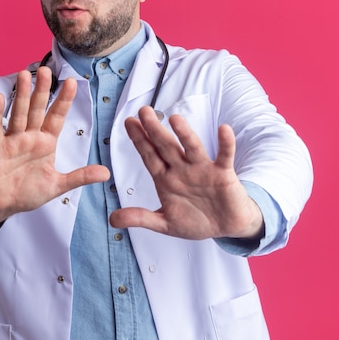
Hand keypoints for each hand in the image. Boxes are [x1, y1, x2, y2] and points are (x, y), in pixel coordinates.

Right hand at [0, 67, 109, 242]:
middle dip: (43, 90)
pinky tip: (0, 98)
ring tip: (24, 75)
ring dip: (21, 95)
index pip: (57, 117)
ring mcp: (12, 141)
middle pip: (37, 109)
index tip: (73, 82)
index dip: (64, 100)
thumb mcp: (58, 185)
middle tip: (46, 70)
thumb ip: (80, 177)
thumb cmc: (28, 192)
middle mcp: (30, 137)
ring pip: (18, 113)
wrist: (3, 205)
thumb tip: (106, 173)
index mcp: (45, 143)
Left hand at [110, 106, 263, 240]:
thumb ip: (140, 218)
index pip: (150, 155)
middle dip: (155, 130)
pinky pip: (225, 156)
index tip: (129, 122)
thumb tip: (113, 220)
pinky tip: (223, 129)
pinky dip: (226, 143)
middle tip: (144, 112)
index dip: (139, 140)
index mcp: (166, 178)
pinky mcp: (224, 174)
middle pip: (166, 146)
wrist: (225, 227)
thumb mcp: (164, 223)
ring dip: (184, 134)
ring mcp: (203, 169)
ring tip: (175, 119)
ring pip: (192, 148)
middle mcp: (182, 169)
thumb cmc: (196, 221)